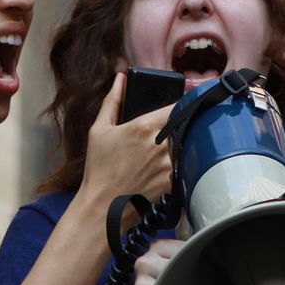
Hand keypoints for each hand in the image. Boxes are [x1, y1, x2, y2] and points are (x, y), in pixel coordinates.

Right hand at [78, 74, 174, 209]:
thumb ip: (112, 101)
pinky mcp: (173, 181)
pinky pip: (183, 167)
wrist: (102, 206)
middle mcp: (161, 143)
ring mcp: (169, 164)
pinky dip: (179, 166)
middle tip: (172, 130)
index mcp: (144, 126)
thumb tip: (120, 78)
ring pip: (186, 146)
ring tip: (163, 153)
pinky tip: (162, 170)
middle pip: (184, 125)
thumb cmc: (98, 168)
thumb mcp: (99, 130)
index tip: (184, 102)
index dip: (183, 102)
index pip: (177, 105)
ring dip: (181, 146)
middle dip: (180, 126)